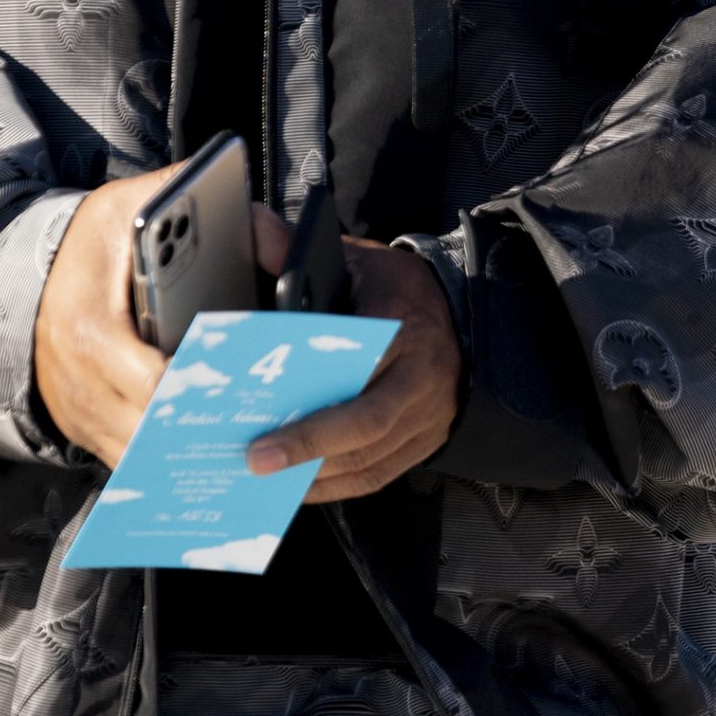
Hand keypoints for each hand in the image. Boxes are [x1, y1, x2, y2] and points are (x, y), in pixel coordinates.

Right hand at [33, 168, 289, 466]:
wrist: (30, 271)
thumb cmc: (93, 241)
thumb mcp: (136, 204)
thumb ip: (206, 208)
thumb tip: (278, 244)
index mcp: (91, 331)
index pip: (154, 383)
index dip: (198, 393)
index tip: (242, 391)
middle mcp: (78, 381)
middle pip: (151, 429)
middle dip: (199, 429)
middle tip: (251, 423)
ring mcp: (76, 411)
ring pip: (139, 453)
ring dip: (181, 451)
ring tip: (231, 441)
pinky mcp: (79, 426)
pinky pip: (125, 457)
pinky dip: (160, 456)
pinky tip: (195, 448)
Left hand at [245, 228, 463, 502]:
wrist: (461, 312)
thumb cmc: (394, 289)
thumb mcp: (355, 260)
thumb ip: (300, 249)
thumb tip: (254, 227)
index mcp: (406, 326)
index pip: (361, 364)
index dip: (318, 393)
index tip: (269, 409)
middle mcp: (424, 378)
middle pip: (366, 424)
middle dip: (308, 445)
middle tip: (255, 460)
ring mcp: (430, 416)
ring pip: (371, 458)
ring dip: (317, 474)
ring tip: (265, 480)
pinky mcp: (427, 441)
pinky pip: (379, 474)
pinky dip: (337, 485)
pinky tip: (299, 487)